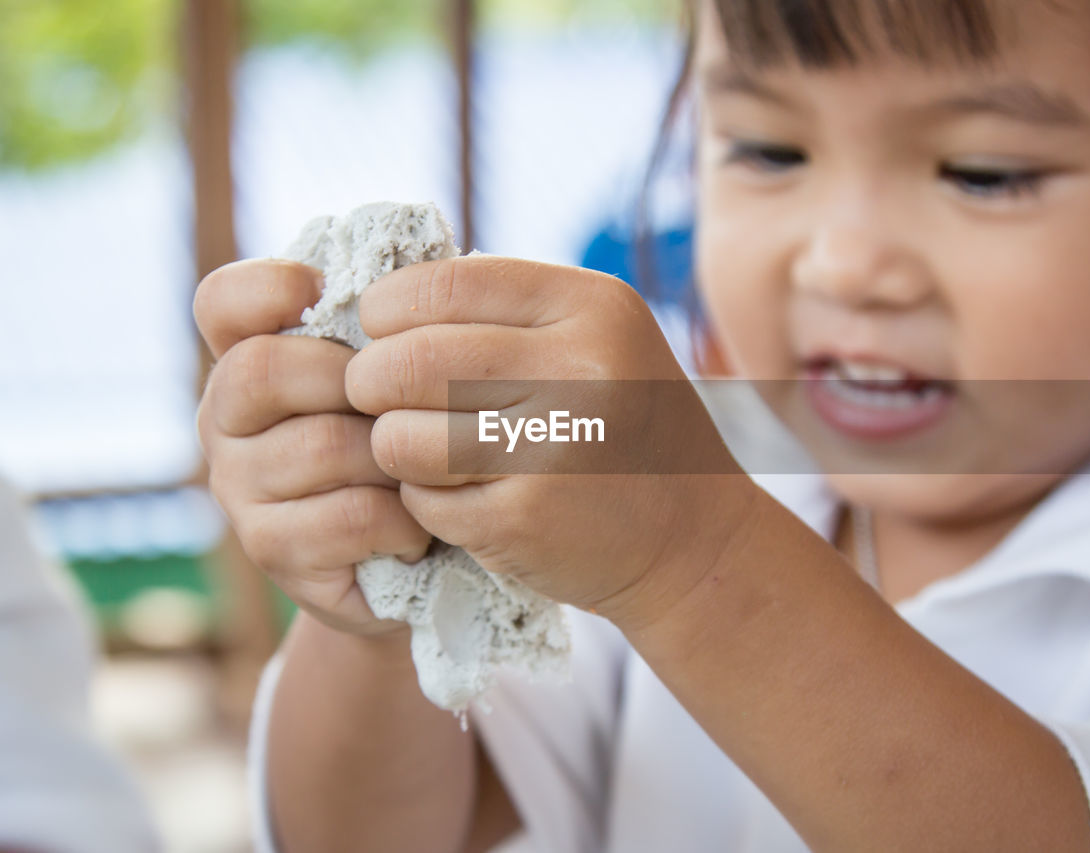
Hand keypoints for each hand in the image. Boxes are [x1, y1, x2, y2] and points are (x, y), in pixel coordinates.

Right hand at [194, 259, 431, 638]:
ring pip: (322, 445)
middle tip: (409, 406)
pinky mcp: (271, 551)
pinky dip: (402, 520)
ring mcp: (238, 488)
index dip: (268, 287)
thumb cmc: (414, 448)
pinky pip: (348, 515)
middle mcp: (224, 419)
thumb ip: (393, 329)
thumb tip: (427, 266)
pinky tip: (419, 527)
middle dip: (352, 380)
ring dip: (396, 458)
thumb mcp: (403, 381)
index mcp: (250, 359)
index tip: (323, 293)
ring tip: (427, 473)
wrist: (418, 563)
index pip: (223, 302)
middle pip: (262, 369)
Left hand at [346, 255, 760, 628]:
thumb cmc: (624, 430)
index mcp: (594, 308)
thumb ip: (508, 312)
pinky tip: (463, 494)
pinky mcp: (526, 519)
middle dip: (369, 380)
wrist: (692, 540)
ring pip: (402, 435)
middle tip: (376, 395)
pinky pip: (422, 498)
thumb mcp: (597, 341)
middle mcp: (580, 370)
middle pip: (409, 360)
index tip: (380, 331)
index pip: (444, 284)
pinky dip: (424, 498)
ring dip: (393, 445)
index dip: (387, 307)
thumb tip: (381, 300)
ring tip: (423, 448)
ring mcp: (554, 449)